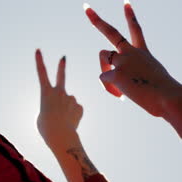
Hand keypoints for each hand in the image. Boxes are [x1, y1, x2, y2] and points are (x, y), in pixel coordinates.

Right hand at [35, 50, 82, 148]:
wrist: (60, 135)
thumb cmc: (46, 127)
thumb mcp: (43, 115)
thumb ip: (53, 105)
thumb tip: (66, 103)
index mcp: (45, 93)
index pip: (41, 73)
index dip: (39, 61)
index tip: (38, 50)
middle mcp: (59, 92)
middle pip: (61, 76)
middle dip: (61, 67)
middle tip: (64, 58)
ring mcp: (70, 98)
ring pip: (67, 102)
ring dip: (65, 110)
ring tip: (61, 120)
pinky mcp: (79, 106)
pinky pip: (74, 110)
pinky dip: (72, 116)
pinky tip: (69, 123)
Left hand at [85, 3, 181, 117]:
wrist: (168, 98)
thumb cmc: (161, 94)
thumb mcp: (148, 79)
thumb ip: (131, 74)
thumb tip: (116, 80)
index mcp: (142, 53)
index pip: (135, 30)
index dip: (130, 16)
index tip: (125, 3)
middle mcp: (132, 52)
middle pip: (111, 32)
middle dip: (96, 20)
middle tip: (86, 8)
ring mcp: (123, 60)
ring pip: (102, 58)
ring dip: (105, 71)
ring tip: (119, 86)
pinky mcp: (116, 72)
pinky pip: (102, 79)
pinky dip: (109, 89)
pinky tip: (122, 95)